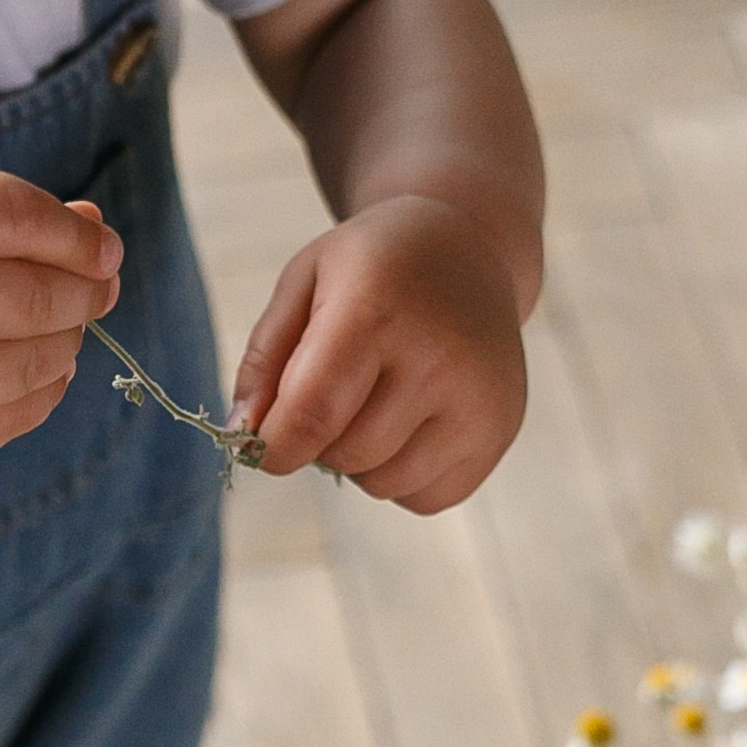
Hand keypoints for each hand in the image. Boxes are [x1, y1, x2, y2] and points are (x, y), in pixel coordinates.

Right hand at [0, 167, 121, 470]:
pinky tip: (39, 370)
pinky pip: (9, 419)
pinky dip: (43, 392)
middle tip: (98, 287)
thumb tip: (95, 228)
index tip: (105, 246)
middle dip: (87, 291)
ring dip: (68, 342)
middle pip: (37, 296)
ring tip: (63, 325)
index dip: (77, 235)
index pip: (16, 218)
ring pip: (34, 363)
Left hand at [230, 195, 526, 513]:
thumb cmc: (372, 267)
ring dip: (361, 460)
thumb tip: (245, 432)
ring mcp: (479, 398)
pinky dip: (402, 475)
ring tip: (374, 400)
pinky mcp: (501, 430)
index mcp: (376, 308)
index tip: (264, 441)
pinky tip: (411, 419)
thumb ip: (266, 357)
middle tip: (330, 394)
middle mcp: (438, 355)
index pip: (312, 412)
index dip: (275, 444)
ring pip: (384, 483)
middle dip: (318, 441)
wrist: (467, 248)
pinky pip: (425, 498)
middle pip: (346, 453)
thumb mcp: (305, 280)